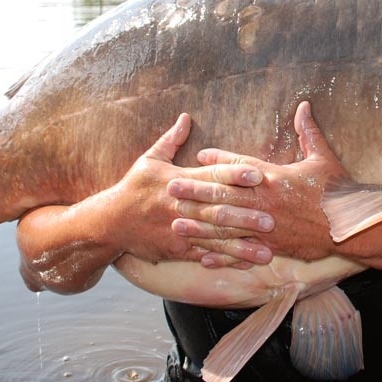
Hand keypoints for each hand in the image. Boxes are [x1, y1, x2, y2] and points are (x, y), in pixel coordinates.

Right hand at [99, 113, 273, 264]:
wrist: (109, 223)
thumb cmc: (133, 187)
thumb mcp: (149, 160)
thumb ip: (172, 139)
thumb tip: (186, 116)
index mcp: (179, 181)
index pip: (212, 176)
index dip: (235, 174)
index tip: (258, 174)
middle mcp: (182, 206)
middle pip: (218, 211)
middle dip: (245, 216)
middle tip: (272, 219)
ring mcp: (180, 230)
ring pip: (215, 239)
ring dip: (242, 246)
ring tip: (267, 252)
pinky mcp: (177, 249)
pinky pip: (204, 255)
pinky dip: (225, 260)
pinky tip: (245, 265)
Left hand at [169, 101, 346, 263]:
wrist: (352, 227)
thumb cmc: (338, 191)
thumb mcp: (324, 157)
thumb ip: (308, 132)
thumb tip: (304, 106)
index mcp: (275, 178)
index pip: (240, 166)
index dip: (218, 160)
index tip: (199, 156)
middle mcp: (265, 202)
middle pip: (224, 195)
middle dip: (196, 191)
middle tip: (172, 187)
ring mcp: (266, 227)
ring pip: (225, 226)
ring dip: (199, 223)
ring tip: (176, 221)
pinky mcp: (271, 247)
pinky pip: (239, 251)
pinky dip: (220, 253)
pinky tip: (201, 254)